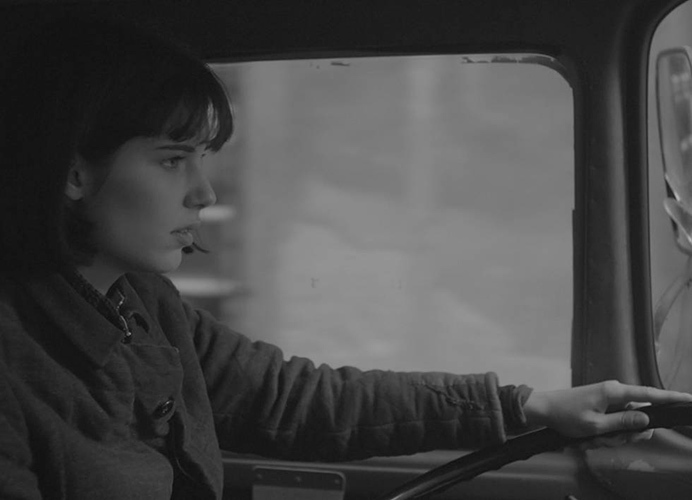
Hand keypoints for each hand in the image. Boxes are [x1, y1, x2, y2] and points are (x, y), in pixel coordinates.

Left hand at [522, 380, 691, 446]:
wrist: (543, 409)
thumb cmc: (565, 415)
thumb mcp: (596, 425)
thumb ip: (623, 423)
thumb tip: (647, 419)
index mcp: (614, 392)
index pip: (650, 394)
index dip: (671, 397)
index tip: (689, 398)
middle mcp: (614, 393)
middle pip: (637, 418)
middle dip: (624, 435)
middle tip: (604, 440)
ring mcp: (608, 399)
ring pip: (623, 425)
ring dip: (609, 437)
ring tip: (589, 438)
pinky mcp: (602, 406)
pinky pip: (612, 424)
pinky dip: (603, 435)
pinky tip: (587, 438)